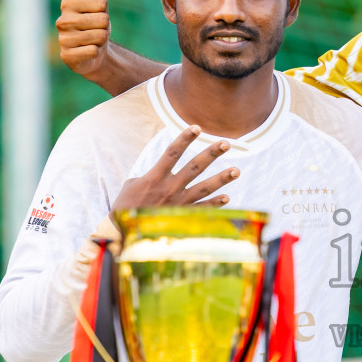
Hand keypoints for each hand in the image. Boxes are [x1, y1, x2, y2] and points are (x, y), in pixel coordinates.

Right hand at [57, 0, 113, 76]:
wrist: (93, 51)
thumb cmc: (92, 21)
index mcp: (67, 4)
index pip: (102, 3)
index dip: (105, 10)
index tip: (96, 14)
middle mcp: (61, 21)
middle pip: (102, 20)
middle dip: (105, 27)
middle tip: (96, 29)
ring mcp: (62, 40)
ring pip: (99, 36)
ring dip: (102, 40)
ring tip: (93, 40)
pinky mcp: (67, 57)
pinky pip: (93, 51)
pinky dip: (97, 52)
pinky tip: (90, 52)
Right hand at [111, 127, 240, 214]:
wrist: (124, 234)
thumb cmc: (124, 208)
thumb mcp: (131, 186)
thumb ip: (148, 176)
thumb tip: (158, 173)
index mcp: (154, 177)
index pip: (172, 153)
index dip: (184, 139)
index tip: (196, 127)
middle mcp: (170, 188)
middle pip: (195, 167)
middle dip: (211, 154)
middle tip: (226, 143)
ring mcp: (178, 203)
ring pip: (204, 188)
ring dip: (221, 179)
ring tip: (237, 170)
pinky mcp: (181, 217)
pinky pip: (202, 209)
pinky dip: (215, 204)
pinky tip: (227, 197)